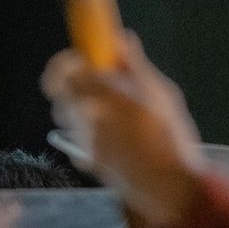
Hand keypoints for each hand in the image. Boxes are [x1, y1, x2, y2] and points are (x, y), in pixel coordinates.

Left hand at [41, 33, 206, 226]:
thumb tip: (121, 40)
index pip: (61, 72)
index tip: (81, 60)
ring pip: (68, 118)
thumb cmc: (168, 136)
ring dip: (80, 109)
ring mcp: (82, 142)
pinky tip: (115, 135)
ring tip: (109, 110)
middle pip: (60, 95)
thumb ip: (135, 66)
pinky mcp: (88, 161)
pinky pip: (78, 139)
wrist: (166, 186)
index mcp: (99, 94)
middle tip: (96, 83)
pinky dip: (89, 131)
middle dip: (73, 86)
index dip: (66, 63)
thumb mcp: (161, 93)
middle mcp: (83, 118)